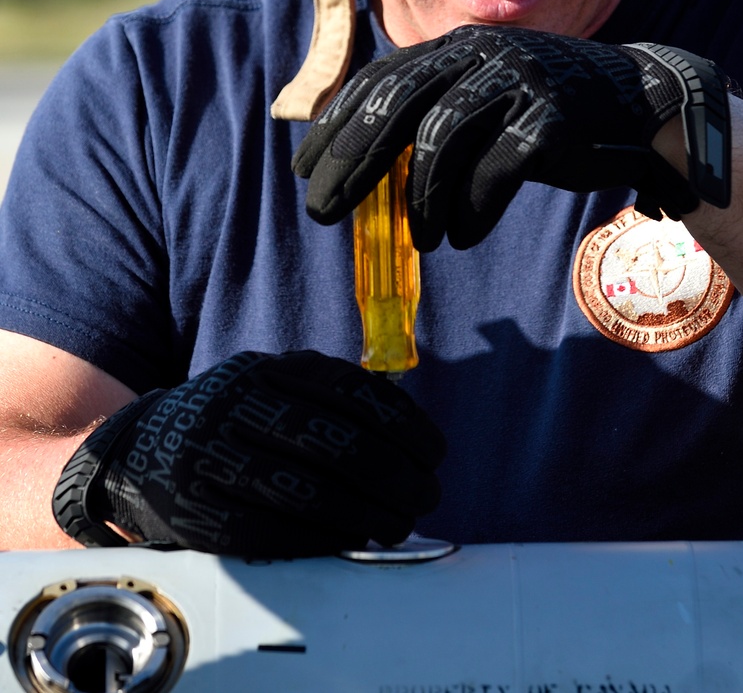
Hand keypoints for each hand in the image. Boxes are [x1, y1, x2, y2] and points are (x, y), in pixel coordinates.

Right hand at [53, 351, 445, 556]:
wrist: (139, 451)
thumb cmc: (232, 420)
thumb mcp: (272, 386)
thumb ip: (329, 397)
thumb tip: (409, 433)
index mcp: (268, 370)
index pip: (350, 391)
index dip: (403, 423)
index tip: (435, 451)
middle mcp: (237, 405)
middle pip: (334, 442)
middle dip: (394, 475)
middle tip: (427, 494)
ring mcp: (212, 456)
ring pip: (305, 490)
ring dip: (365, 514)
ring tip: (398, 524)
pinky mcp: (196, 509)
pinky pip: (270, 531)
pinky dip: (321, 539)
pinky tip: (351, 539)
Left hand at [293, 25, 729, 249]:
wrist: (640, 106)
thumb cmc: (547, 112)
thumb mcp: (486, 100)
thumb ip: (434, 115)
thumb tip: (363, 162)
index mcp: (459, 47)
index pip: (380, 80)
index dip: (336, 125)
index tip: (303, 168)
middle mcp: (483, 54)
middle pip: (398, 105)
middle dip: (353, 163)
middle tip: (322, 211)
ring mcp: (519, 82)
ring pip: (442, 141)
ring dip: (421, 200)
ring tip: (419, 239)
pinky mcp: (551, 120)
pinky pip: (494, 172)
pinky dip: (471, 209)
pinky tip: (462, 234)